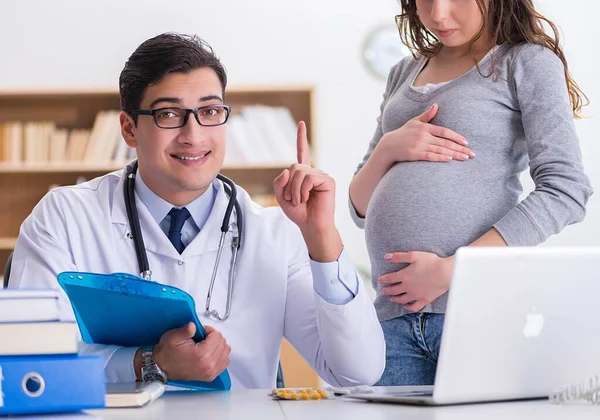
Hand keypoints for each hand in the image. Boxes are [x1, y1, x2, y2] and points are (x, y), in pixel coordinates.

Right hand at [152, 323, 230, 381]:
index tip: (200, 333)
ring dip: (218, 346)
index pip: (217, 336)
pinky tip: (210, 353)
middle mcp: (209, 366)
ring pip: (226, 352)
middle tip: (202, 338)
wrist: (161, 367)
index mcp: (202, 355)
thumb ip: (186, 330)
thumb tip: (194, 326)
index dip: (208, 331)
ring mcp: (210, 372)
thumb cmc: (167, 353)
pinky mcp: (210, 376)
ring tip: (206, 345)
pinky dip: (220, 355)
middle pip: (223, 343)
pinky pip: (225, 362)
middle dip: (213, 338)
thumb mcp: (174, 336)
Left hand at [273, 121, 342, 260]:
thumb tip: (287, 170)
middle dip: (289, 185)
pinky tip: (307, 198)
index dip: (301, 138)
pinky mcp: (328, 180)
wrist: (311, 226)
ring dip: (295, 190)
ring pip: (299, 172)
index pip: (302, 153)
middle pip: (294, 167)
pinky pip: (308, 178)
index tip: (301, 124)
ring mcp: (321, 175)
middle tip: (294, 199)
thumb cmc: (299, 213)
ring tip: (300, 201)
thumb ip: (279, 183)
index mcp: (303, 174)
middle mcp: (313, 172)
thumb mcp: (282, 197)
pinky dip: (303, 190)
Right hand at [378, 104, 473, 163]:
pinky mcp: (414, 154)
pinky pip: (429, 156)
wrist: (388, 146)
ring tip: (465, 158)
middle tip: (472, 153)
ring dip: (454, 154)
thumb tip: (436, 105)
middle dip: (460, 148)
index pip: (444, 131)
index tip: (466, 142)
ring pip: (440, 150)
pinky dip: (440, 157)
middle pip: (445, 142)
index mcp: (425, 128)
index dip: (456, 137)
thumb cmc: (402, 134)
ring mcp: (419, 145)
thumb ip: (427, 115)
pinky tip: (449, 159)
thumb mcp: (414, 122)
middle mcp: (423, 136)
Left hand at [378, 251, 453, 311]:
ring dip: (395, 299)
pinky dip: (408, 308)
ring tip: (391, 298)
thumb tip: (386, 256)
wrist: (446, 273)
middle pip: (394, 290)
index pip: (390, 278)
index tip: (379, 281)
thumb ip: (399, 256)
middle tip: (382, 292)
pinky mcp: (424, 300)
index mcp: (404, 275)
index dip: (383, 279)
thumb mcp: (414, 255)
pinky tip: (406, 306)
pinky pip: (414, 307)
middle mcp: (408, 287)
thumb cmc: (431, 262)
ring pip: (402, 300)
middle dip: (387, 291)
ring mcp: (416, 295)